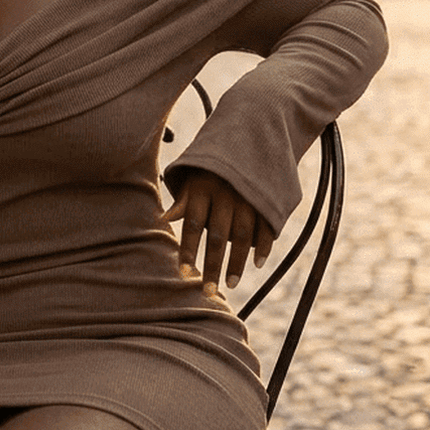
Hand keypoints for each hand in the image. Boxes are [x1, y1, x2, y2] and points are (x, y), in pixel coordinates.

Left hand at [162, 169, 274, 294]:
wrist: (247, 138)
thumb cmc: (210, 168)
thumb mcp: (193, 178)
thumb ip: (182, 201)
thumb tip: (163, 218)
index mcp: (203, 189)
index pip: (193, 225)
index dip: (188, 250)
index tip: (184, 273)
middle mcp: (225, 195)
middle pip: (218, 236)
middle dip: (212, 266)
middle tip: (207, 291)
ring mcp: (248, 198)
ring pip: (243, 235)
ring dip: (237, 262)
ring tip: (230, 285)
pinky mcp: (266, 200)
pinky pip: (265, 226)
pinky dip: (263, 246)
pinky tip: (257, 264)